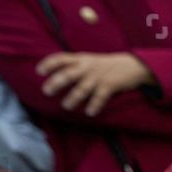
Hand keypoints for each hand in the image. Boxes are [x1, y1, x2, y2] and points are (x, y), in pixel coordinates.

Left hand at [35, 51, 153, 115]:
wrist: (133, 65)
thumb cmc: (108, 65)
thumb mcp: (90, 60)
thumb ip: (76, 65)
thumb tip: (58, 74)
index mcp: (81, 59)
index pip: (61, 58)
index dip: (49, 64)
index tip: (39, 72)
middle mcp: (88, 67)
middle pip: (68, 74)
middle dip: (56, 83)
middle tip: (46, 92)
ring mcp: (99, 76)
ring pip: (82, 88)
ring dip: (73, 98)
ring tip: (66, 105)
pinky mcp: (110, 85)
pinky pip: (100, 97)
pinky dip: (94, 105)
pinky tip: (89, 113)